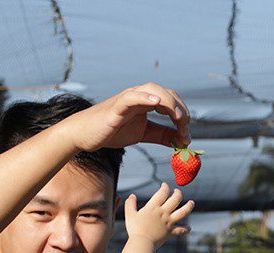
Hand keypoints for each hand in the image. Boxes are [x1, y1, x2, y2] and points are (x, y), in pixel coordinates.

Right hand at [64, 83, 190, 151]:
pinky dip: (144, 97)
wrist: (86, 135)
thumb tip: (183, 141)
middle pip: (167, 94)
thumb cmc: (113, 131)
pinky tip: (156, 102)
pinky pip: (131, 97)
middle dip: (181, 111)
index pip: (172, 101)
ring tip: (179, 119)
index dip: (183, 116)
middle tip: (185, 130)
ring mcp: (127, 99)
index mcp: (147, 102)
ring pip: (153, 90)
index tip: (187, 136)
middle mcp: (140, 96)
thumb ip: (163, 136)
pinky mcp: (116, 107)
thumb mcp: (144, 134)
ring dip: (170, 103)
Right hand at [124, 183, 193, 247]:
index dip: (165, 186)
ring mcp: (169, 222)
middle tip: (177, 192)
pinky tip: (189, 228)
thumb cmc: (135, 229)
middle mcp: (163, 213)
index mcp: (153, 207)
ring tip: (191, 203)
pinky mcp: (171, 232)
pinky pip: (181, 230)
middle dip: (178, 193)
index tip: (164, 185)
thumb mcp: (130, 214)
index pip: (163, 192)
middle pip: (176, 199)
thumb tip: (132, 196)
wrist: (142, 243)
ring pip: (183, 212)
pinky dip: (186, 229)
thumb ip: (130, 204)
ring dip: (189, 206)